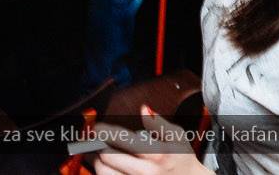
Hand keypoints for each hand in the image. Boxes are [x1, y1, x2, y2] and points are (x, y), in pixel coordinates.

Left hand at [92, 106, 208, 174]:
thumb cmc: (182, 159)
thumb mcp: (177, 136)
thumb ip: (159, 123)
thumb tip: (144, 109)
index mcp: (157, 154)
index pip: (123, 140)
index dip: (106, 132)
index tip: (98, 128)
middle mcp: (145, 172)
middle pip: (108, 157)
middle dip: (99, 146)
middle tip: (96, 140)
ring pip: (104, 173)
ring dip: (98, 162)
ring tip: (100, 154)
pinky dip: (106, 172)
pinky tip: (110, 167)